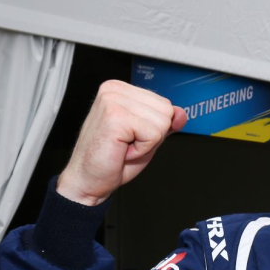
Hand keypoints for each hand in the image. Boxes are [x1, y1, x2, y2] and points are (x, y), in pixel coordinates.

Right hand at [57, 80, 187, 205]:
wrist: (88, 179)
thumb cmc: (112, 159)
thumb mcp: (147, 137)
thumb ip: (165, 122)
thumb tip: (181, 114)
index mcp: (120, 90)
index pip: (164, 104)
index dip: (155, 128)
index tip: (131, 136)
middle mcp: (114, 90)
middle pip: (166, 111)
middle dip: (153, 134)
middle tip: (127, 143)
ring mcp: (113, 101)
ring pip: (162, 122)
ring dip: (147, 143)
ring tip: (124, 146)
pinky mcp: (115, 116)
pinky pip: (153, 134)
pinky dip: (142, 149)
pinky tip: (122, 149)